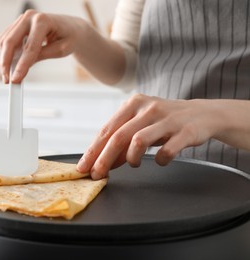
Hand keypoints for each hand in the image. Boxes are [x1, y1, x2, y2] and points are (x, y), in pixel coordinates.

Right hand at [0, 10, 86, 83]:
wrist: (71, 28)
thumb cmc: (69, 37)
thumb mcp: (60, 50)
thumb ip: (42, 56)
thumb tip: (24, 66)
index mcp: (43, 20)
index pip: (29, 47)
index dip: (21, 65)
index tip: (16, 79)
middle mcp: (30, 17)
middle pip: (10, 42)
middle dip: (6, 63)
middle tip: (7, 79)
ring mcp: (22, 19)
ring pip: (5, 41)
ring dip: (4, 60)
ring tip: (10, 74)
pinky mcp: (17, 25)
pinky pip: (6, 40)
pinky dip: (6, 54)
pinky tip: (12, 64)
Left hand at [76, 94, 237, 179]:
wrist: (202, 114)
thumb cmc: (164, 121)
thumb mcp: (140, 123)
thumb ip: (122, 139)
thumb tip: (102, 162)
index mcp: (133, 103)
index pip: (107, 130)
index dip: (93, 150)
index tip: (83, 167)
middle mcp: (148, 107)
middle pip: (118, 136)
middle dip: (104, 159)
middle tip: (97, 175)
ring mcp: (167, 118)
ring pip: (138, 141)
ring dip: (131, 158)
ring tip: (133, 164)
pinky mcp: (185, 130)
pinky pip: (166, 150)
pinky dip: (159, 160)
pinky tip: (159, 161)